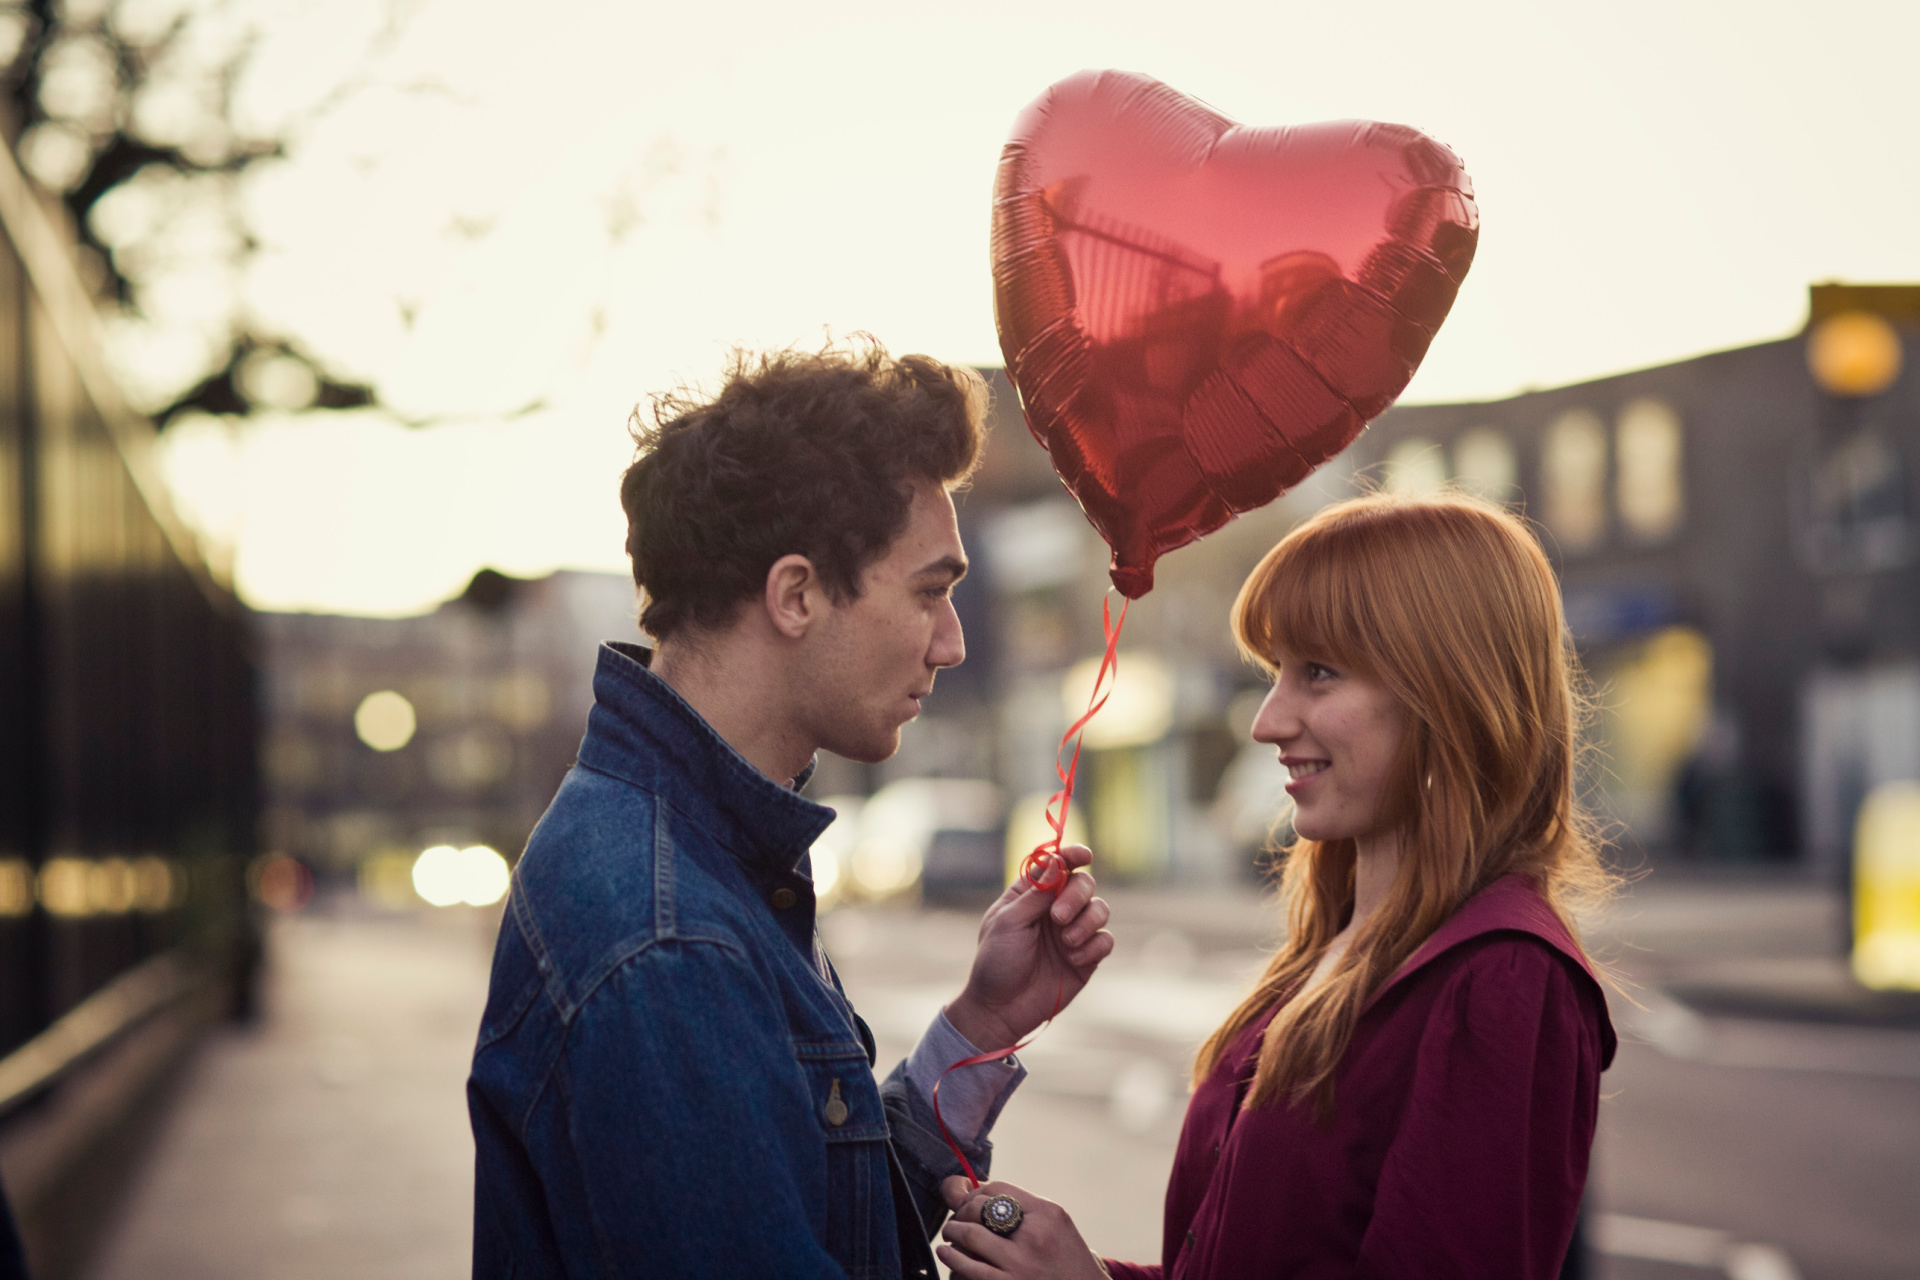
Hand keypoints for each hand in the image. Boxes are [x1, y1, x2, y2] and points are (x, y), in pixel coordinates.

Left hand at [938, 1177, 1109, 1279]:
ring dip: (952, 1232)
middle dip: (960, 1211)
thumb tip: (968, 1188)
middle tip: (958, 1219)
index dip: (976, 1191)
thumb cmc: (1064, 1257)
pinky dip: (952, 1260)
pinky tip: (948, 1255)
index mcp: (1046, 1214)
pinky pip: (967, 1271)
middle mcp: (1033, 1237)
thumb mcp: (1054, 1223)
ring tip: (950, 1234)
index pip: (997, 1188)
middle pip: (978, 1209)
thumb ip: (1019, 1205)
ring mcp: (1019, 1266)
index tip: (971, 1200)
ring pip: (968, 1237)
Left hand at [945, 844, 1113, 1049]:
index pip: (1057, 866)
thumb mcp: (1009, 922)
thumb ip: (1036, 894)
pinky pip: (1106, 940)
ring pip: (1101, 909)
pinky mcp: (1086, 957)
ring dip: (1086, 922)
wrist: (1001, 1008)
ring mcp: (1073, 933)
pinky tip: (1074, 959)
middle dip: (1077, 896)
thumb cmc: (997, 961)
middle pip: (1084, 884)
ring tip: (1066, 943)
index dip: (1072, 855)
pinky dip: (1093, 946)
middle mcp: (1055, 909)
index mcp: (1031, 895)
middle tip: (1058, 917)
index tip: (1083, 856)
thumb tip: (1056, 862)